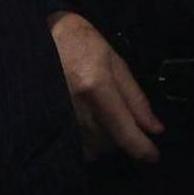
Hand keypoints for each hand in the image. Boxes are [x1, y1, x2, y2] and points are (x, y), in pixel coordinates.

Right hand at [48, 11, 161, 162]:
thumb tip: (155, 129)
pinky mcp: (47, 126)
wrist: (38, 38)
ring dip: (105, 140)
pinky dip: (87, 141)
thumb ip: (135, 98)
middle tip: (121, 116)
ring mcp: (59, 120)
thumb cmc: (80, 43)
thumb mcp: (115, 62)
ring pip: (94, 149)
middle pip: (110, 144)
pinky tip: (87, 123)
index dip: (142, 148)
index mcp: (96, 87)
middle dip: (123, 136)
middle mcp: (76, 109)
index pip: (124, 131)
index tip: (154, 156)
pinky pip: (76, 148)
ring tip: (102, 116)